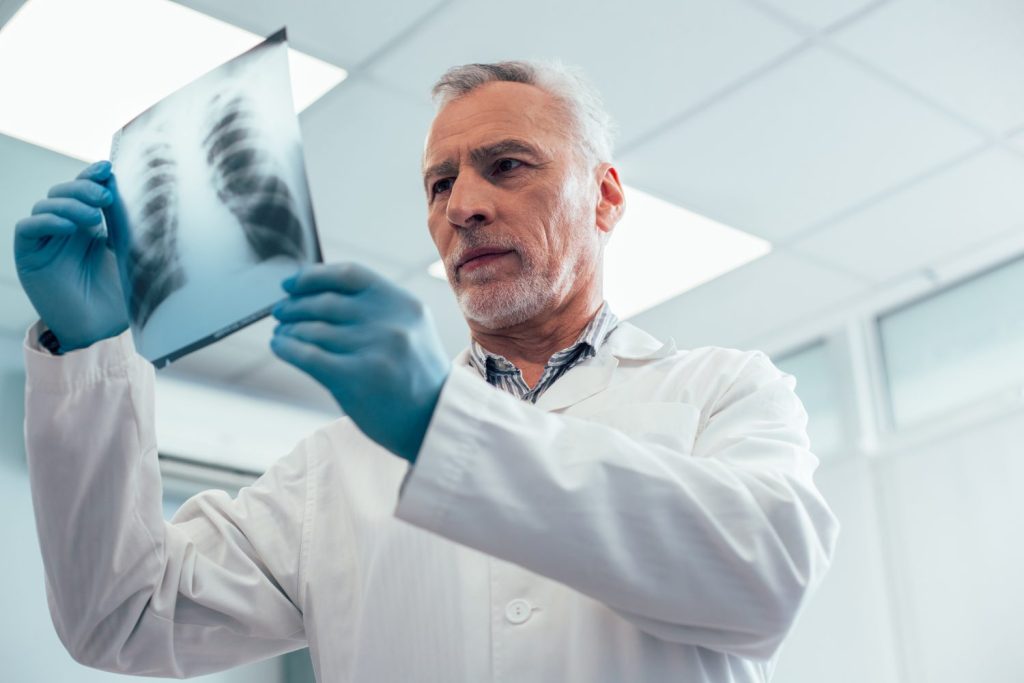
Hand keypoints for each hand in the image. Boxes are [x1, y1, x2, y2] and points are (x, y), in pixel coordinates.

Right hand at [13, 161, 128, 350]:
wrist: (102, 330)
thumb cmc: (120, 295)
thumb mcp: (126, 252)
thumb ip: (121, 222)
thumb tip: (121, 186)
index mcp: (90, 226)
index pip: (85, 191)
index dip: (93, 176)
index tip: (110, 168)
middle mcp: (66, 230)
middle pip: (63, 192)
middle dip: (83, 188)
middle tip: (105, 197)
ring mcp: (46, 242)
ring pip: (46, 205)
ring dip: (69, 205)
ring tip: (93, 218)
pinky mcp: (29, 256)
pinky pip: (28, 228)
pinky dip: (47, 221)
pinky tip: (68, 227)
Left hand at [270, 263, 450, 463]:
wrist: (433, 421)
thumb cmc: (413, 375)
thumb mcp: (409, 330)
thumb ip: (374, 309)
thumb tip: (313, 293)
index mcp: (404, 304)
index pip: (349, 274)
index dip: (313, 276)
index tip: (291, 284)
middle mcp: (391, 322)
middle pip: (326, 301)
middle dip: (295, 305)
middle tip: (280, 312)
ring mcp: (373, 349)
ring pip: (313, 329)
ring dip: (288, 329)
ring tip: (281, 333)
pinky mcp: (355, 378)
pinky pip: (307, 355)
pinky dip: (286, 348)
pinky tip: (280, 347)